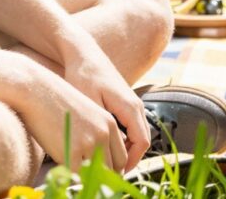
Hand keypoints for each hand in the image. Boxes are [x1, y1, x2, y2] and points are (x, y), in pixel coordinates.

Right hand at [14, 61, 130, 171]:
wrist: (37, 91)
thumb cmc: (56, 103)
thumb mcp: (86, 115)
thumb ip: (97, 135)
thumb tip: (98, 159)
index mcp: (109, 124)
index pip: (122, 158)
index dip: (113, 170)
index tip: (102, 175)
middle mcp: (104, 133)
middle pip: (114, 169)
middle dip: (103, 177)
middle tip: (89, 179)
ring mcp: (89, 143)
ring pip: (96, 174)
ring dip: (87, 177)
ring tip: (76, 172)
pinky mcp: (72, 151)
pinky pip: (76, 176)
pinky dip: (71, 177)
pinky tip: (63, 168)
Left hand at [59, 36, 150, 169]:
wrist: (83, 53)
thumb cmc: (82, 76)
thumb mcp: (88, 103)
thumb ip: (100, 128)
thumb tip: (106, 152)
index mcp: (130, 107)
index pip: (142, 142)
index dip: (132, 161)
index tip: (115, 173)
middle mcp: (136, 104)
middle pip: (143, 140)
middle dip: (129, 158)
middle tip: (111, 171)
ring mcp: (132, 102)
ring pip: (138, 133)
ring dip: (126, 149)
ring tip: (107, 160)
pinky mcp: (124, 101)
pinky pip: (131, 125)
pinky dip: (123, 138)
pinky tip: (105, 144)